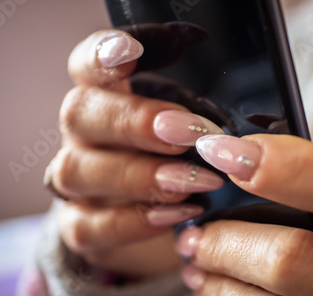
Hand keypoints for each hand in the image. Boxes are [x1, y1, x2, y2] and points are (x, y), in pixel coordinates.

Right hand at [45, 29, 226, 275]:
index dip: (102, 53)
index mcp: (108, 100)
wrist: (155, 223)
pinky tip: (174, 217)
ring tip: (190, 182)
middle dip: (134, 121)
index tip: (131, 52)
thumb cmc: (180, 165)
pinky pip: (89, 225)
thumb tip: (237, 132)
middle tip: (186, 132)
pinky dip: (133, 221)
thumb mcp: (196, 136)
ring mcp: (78, 182)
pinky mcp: (80, 225)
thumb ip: (203, 121)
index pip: (87, 65)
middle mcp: (85, 136)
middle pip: (79, 113)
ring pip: (76, 170)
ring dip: (138, 176)